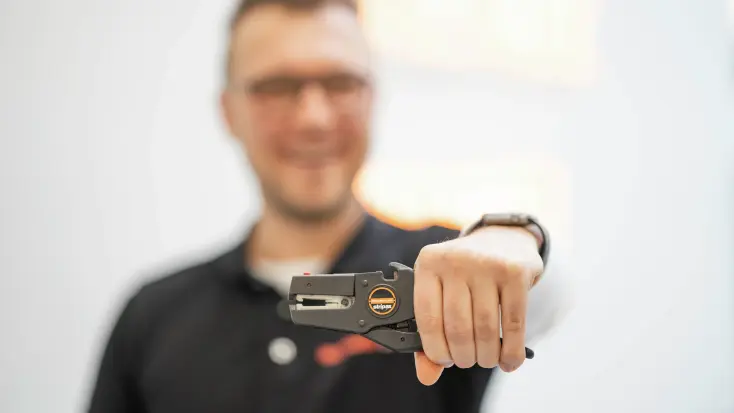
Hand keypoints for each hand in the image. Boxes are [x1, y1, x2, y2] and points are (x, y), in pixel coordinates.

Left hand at [412, 226, 542, 384]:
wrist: (504, 238)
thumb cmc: (466, 274)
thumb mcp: (441, 292)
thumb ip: (430, 333)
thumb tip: (426, 376)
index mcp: (428, 263)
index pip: (426, 317)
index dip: (435, 349)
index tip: (443, 360)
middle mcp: (456, 260)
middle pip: (457, 326)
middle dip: (463, 355)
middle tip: (467, 361)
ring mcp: (486, 264)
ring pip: (485, 327)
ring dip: (486, 356)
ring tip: (486, 360)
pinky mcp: (515, 272)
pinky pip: (513, 323)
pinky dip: (511, 350)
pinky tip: (509, 361)